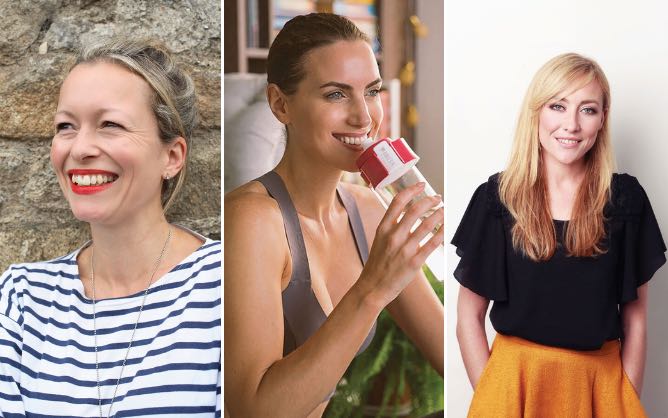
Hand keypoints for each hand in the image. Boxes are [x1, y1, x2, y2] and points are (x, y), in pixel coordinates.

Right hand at [360, 182, 443, 306]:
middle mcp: (393, 236)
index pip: (397, 202)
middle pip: (414, 210)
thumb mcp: (379, 240)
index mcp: (383, 229)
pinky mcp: (414, 262)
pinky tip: (446, 227)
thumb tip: (407, 214)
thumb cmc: (377, 264)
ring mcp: (404, 249)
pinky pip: (432, 243)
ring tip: (444, 210)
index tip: (421, 185)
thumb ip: (391, 227)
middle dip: (429, 200)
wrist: (372, 288)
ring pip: (426, 225)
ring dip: (438, 214)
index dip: (411, 190)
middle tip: (437, 198)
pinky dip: (441, 233)